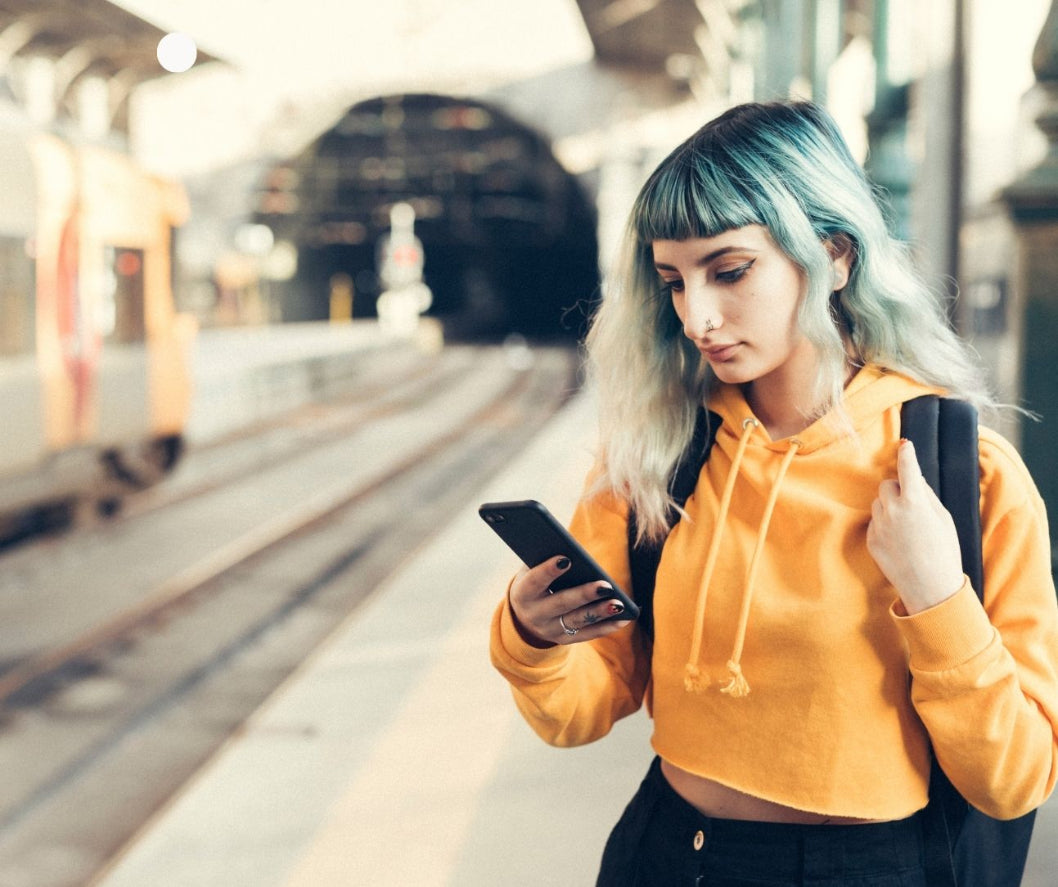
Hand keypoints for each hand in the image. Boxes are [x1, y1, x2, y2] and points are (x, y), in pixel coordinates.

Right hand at [508, 556, 630, 646]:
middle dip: (584, 595)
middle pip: (561, 604)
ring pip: (577, 621)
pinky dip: (607, 627)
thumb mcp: (531, 570)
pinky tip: (624, 618)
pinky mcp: (565, 639)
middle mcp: (535, 615)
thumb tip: (568, 545)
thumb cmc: (535, 582)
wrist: (525, 616)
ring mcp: (550, 630)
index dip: (548, 571)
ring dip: (600, 612)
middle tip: (605, 586)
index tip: (566, 558)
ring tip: (619, 604)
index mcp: (523, 593)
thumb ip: (544, 558)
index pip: (535, 581)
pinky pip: (588, 634)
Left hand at [866, 440, 964, 613]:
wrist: (930, 587)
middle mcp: (892, 510)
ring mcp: (879, 525)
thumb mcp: (943, 519)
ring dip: (889, 506)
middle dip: (897, 489)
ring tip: (907, 527)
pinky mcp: (870, 539)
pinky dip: (884, 524)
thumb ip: (927, 497)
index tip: (905, 444)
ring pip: (878, 503)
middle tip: (912, 503)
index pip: (907, 468)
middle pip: (887, 484)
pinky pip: (875, 522)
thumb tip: (915, 482)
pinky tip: (899, 540)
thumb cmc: (944, 552)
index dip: (907, 454)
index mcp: (914, 501)